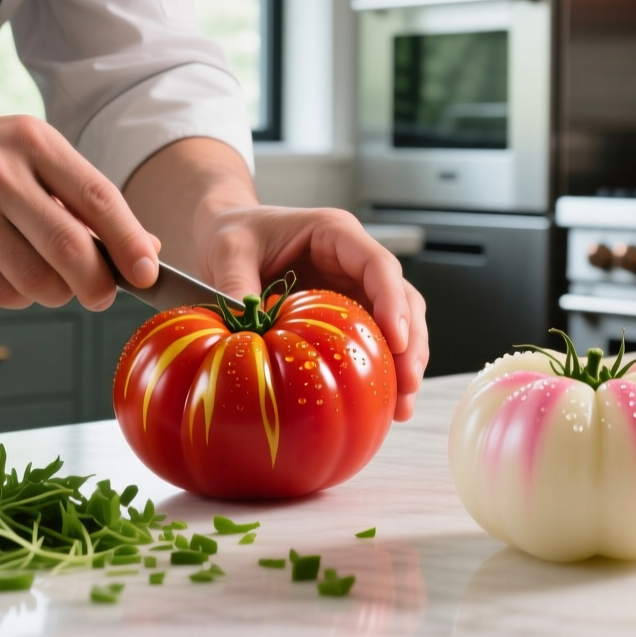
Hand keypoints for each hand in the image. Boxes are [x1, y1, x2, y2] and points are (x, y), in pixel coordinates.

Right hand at [0, 114, 160, 309]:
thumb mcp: (31, 158)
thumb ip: (85, 201)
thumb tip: (146, 249)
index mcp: (33, 141)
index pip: (98, 197)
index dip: (130, 241)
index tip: (148, 273)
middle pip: (69, 247)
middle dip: (97, 284)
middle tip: (101, 295)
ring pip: (36, 279)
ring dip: (53, 292)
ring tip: (44, 276)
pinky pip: (1, 292)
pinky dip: (16, 295)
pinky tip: (5, 272)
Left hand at [196, 205, 428, 420]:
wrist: (224, 233)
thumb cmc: (233, 231)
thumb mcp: (229, 251)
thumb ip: (237, 285)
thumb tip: (246, 331)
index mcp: (335, 233)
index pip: (379, 265)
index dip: (393, 302)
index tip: (396, 341)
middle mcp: (353, 261)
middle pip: (402, 298)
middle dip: (410, 342)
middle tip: (407, 383)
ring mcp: (353, 288)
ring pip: (398, 322)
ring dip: (405, 362)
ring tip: (402, 405)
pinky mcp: (345, 314)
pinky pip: (373, 339)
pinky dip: (382, 369)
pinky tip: (384, 401)